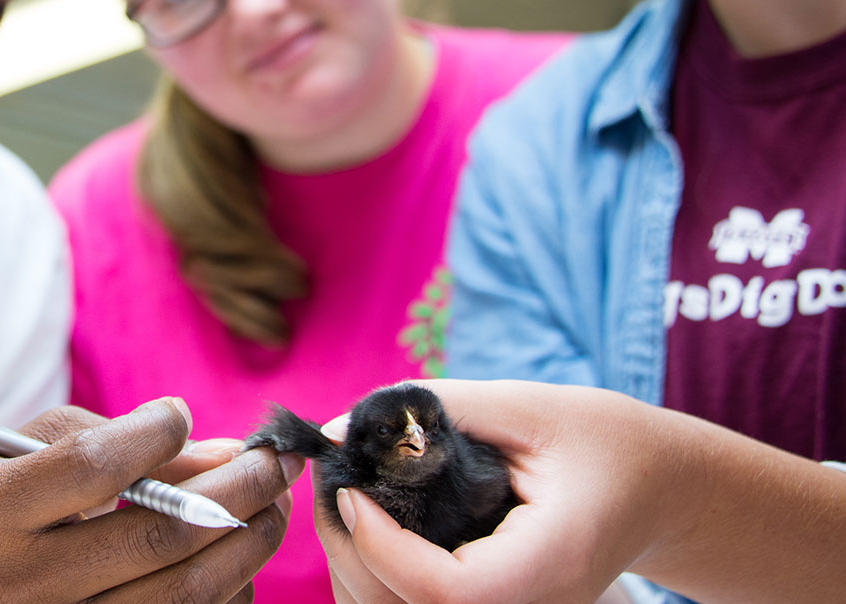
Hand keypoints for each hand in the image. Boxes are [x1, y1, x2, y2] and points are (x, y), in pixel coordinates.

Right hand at [0, 398, 299, 602]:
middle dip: (238, 489)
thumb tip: (224, 451)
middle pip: (158, 536)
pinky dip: (230, 585)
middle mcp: (20, 584)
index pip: (91, 467)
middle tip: (277, 459)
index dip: (153, 436)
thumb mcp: (24, 454)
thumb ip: (116, 439)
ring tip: (272, 501)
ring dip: (250, 540)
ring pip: (184, 592)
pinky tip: (236, 551)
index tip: (180, 416)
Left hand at [315, 380, 682, 603]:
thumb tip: (341, 428)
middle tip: (332, 487)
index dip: (381, 546)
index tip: (353, 490)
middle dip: (351, 551)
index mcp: (547, 567)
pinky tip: (369, 529)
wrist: (660, 493)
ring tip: (347, 504)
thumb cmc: (606, 444)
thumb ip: (436, 410)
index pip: (445, 589)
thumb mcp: (529, 408)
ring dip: (356, 568)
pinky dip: (377, 578)